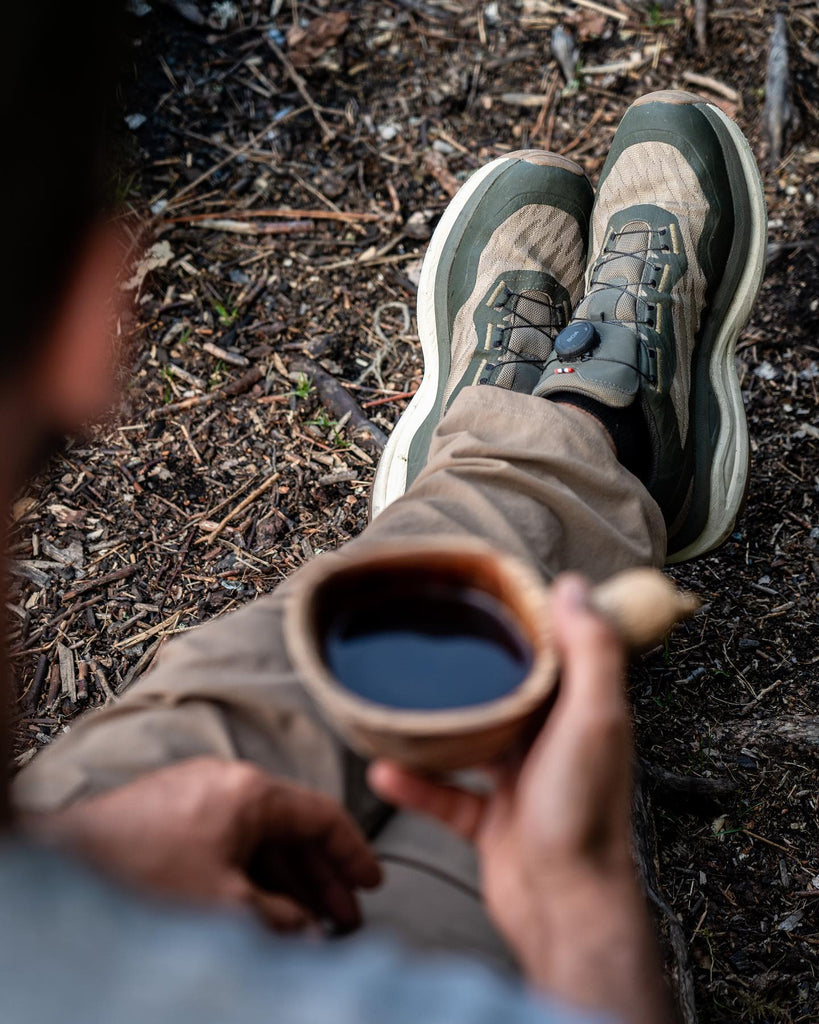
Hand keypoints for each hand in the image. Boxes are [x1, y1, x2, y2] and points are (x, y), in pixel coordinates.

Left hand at [26, 757, 380, 933]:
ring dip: (285, 881)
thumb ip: (281, 919)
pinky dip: (249, 875)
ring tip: (305, 925)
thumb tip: (304, 930)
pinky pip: (227, 842)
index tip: (370, 882)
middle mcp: (226, 782)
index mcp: (250, 791)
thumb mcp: (230, 907)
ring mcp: (195, 795)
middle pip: (292, 828)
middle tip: (342, 917)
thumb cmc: (141, 876)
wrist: (66, 867)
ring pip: (258, 838)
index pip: (322, 815)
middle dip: (320, 878)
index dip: (353, 854)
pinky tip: (256, 910)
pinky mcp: (168, 814)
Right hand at [370, 574, 669, 1021]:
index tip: (486, 597)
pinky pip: (446, 794)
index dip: (526, 624)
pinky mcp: (492, 822)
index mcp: (581, 714)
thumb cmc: (582, 816)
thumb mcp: (593, 720)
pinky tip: (384, 771)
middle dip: (476, 673)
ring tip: (397, 703)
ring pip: (472, 742)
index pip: (554, 654)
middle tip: (432, 647)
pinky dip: (416, 784)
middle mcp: (553, 744)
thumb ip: (590, 652)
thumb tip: (571, 586)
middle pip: (510, 695)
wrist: (564, 907)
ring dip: (437, 727)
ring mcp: (521, 784)